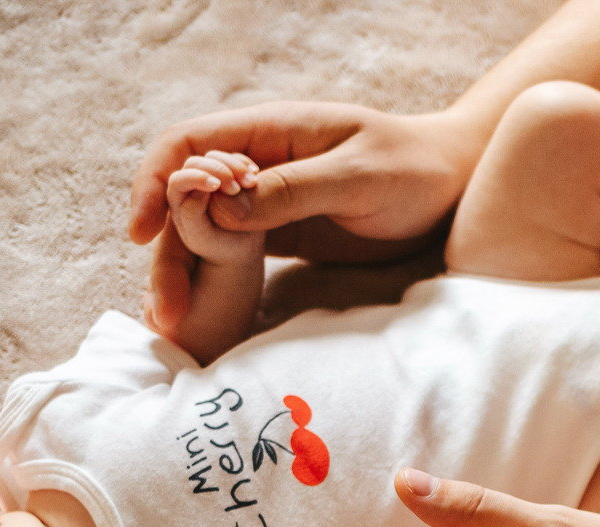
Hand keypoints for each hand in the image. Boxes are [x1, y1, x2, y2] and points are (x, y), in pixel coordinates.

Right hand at [129, 102, 479, 333]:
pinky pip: (232, 252)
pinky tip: (198, 315)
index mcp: (270, 131)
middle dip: (167, 249)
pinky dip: (210, 280)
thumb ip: (294, 190)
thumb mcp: (359, 176)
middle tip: (165, 307)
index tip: (143, 231)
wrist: (456, 186)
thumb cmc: (415, 169)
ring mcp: (267, 199)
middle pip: (186, 198)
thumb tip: (221, 206)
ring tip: (171, 321)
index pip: (188, 145)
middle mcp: (258, 163)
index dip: (156, 183)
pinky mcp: (282, 233)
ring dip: (183, 271)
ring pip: (203, 230)